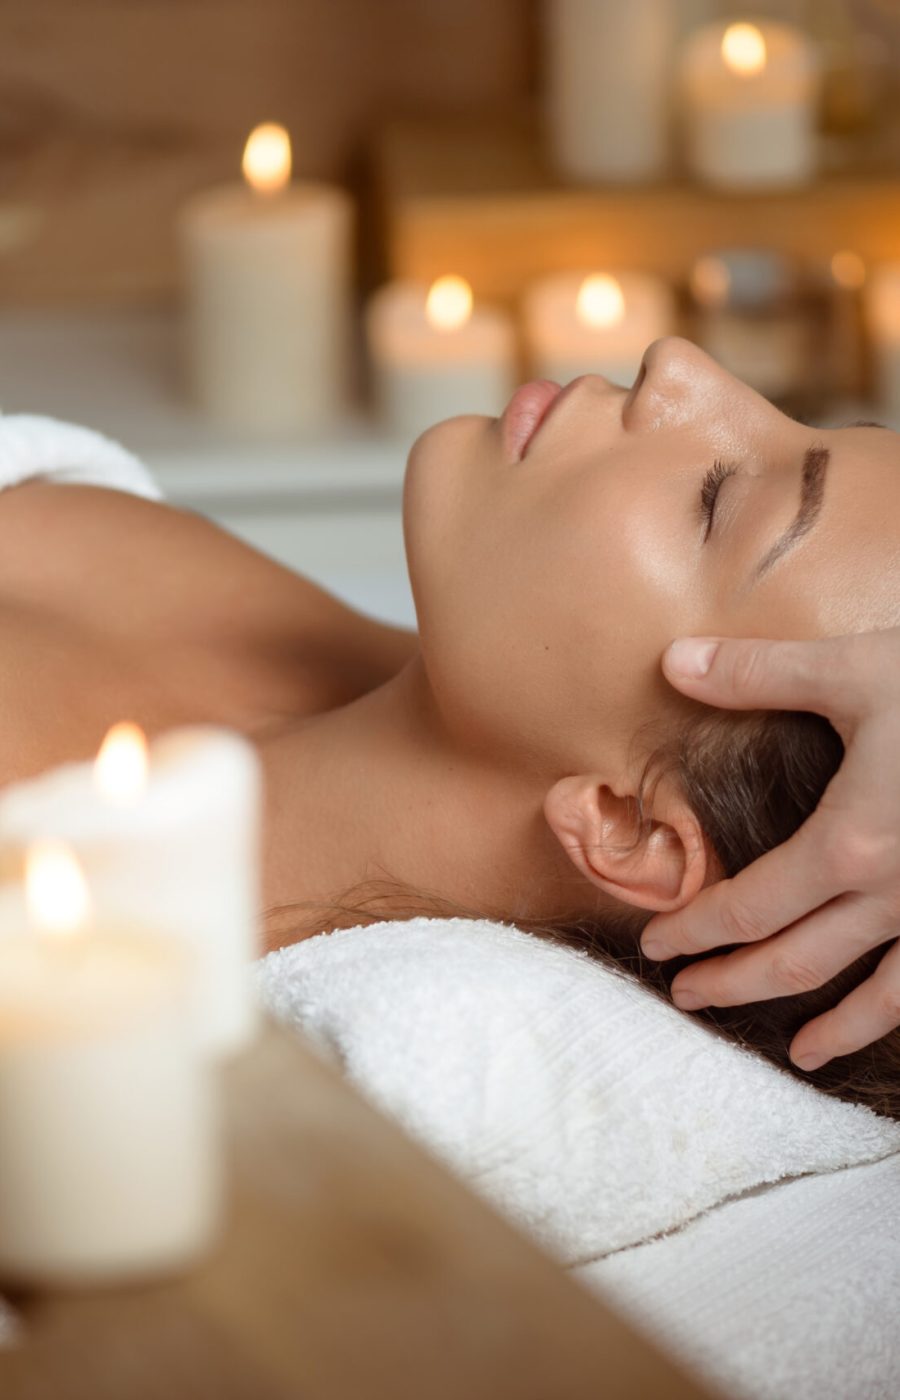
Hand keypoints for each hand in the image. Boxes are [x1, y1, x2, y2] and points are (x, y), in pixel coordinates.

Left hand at [641, 629, 899, 1070]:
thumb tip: (672, 661)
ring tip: (796, 1055)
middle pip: (796, 963)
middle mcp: (897, 898)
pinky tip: (891, 1025)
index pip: (748, 907)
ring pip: (878, 998)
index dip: (695, 930)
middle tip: (687, 997)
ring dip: (830, 1028)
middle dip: (733, 983)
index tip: (658, 945)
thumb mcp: (856, 669)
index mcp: (850, 845)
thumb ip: (759, 674)